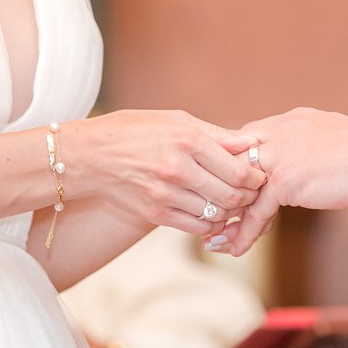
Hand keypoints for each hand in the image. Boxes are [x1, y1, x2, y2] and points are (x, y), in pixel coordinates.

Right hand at [63, 110, 265, 236]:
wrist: (90, 156)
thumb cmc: (134, 131)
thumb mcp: (175, 120)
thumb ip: (216, 134)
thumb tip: (250, 143)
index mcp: (187, 140)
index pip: (237, 169)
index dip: (255, 177)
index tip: (257, 176)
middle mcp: (178, 169)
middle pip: (232, 195)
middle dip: (249, 197)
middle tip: (251, 192)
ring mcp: (166, 194)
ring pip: (217, 213)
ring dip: (231, 211)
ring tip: (233, 202)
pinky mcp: (156, 214)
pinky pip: (197, 226)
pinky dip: (211, 223)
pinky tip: (212, 213)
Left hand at [212, 107, 347, 255]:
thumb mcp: (326, 135)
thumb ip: (303, 143)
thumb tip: (300, 158)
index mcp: (284, 123)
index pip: (242, 142)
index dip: (229, 168)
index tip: (219, 189)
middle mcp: (275, 134)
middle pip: (231, 165)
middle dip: (216, 192)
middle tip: (205, 216)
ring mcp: (278, 156)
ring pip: (238, 190)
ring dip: (224, 218)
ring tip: (213, 240)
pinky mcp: (285, 180)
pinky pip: (257, 211)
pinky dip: (245, 233)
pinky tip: (236, 251)